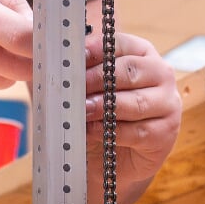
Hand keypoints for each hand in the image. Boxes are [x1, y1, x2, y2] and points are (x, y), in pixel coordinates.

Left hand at [80, 29, 181, 203]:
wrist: (107, 159)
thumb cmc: (93, 115)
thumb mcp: (78, 88)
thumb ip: (65, 67)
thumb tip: (36, 48)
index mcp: (141, 53)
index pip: (120, 44)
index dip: (96, 50)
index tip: (73, 57)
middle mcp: (160, 74)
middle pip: (130, 71)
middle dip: (97, 79)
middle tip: (71, 87)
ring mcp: (168, 104)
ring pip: (136, 102)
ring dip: (104, 106)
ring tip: (79, 110)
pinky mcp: (165, 134)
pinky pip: (138, 131)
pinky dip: (112, 131)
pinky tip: (91, 131)